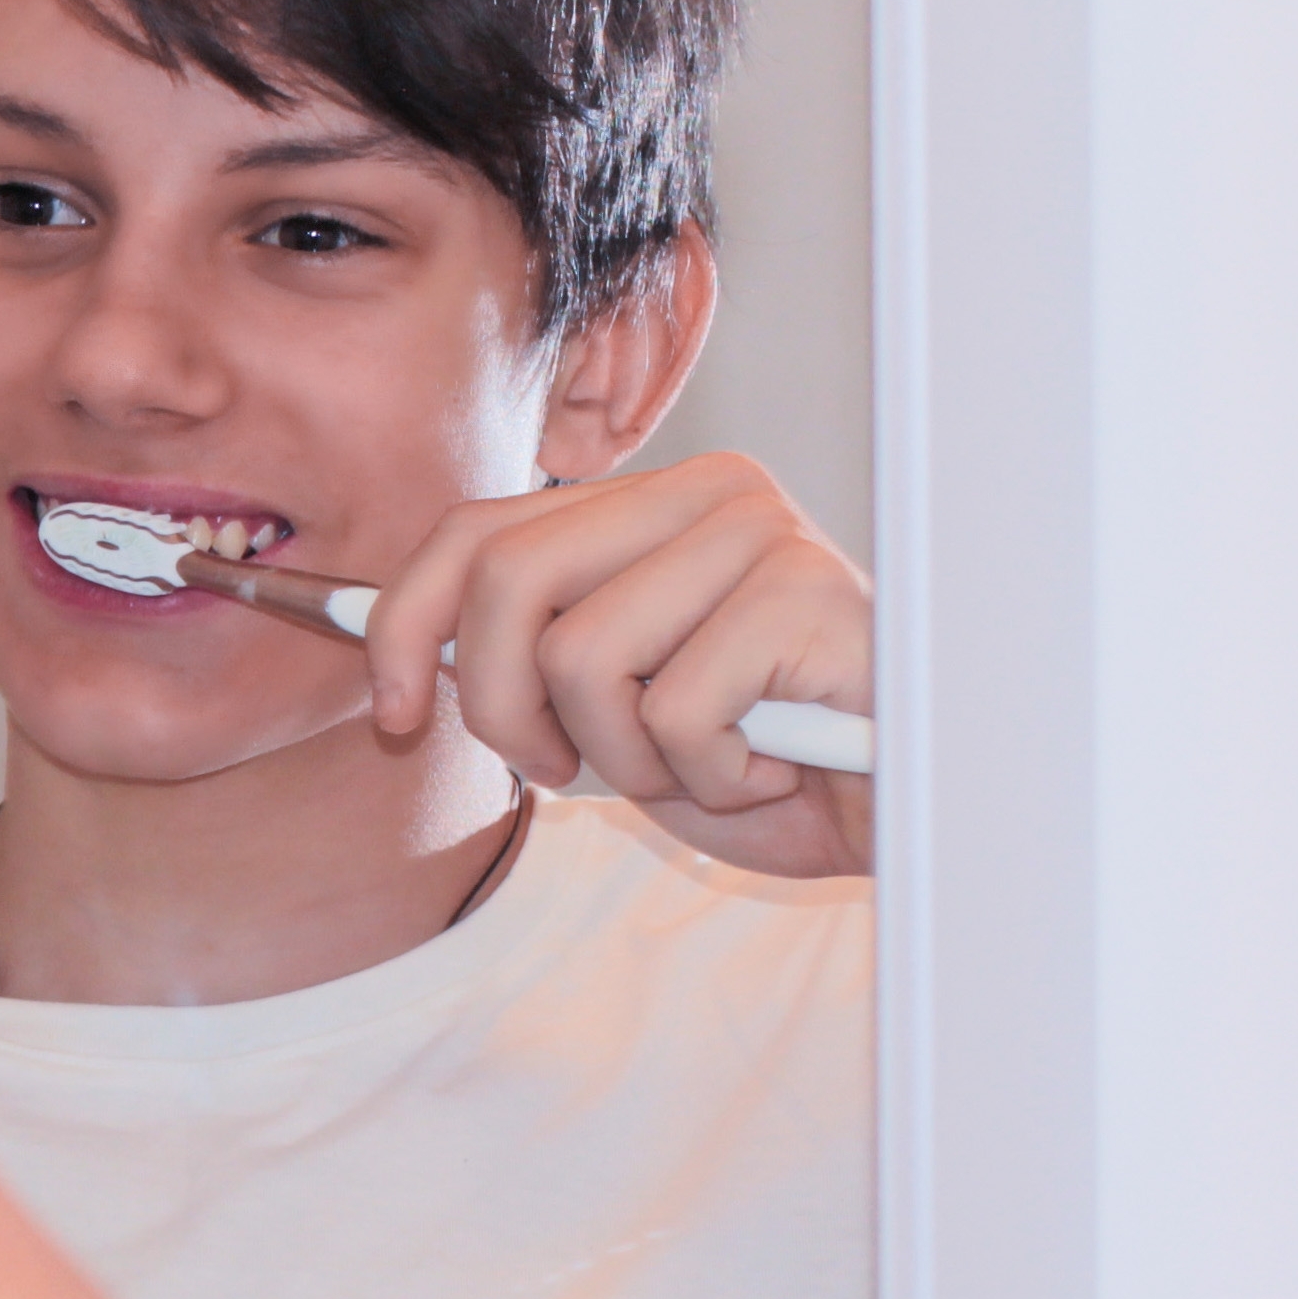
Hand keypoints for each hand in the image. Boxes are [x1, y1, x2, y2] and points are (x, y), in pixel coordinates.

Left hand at [360, 451, 873, 880]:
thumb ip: (526, 660)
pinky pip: (678, 710)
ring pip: (581, 658)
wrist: (903, 806)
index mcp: (643, 505)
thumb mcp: (614, 710)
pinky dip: (707, 774)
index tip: (394, 715)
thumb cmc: (760, 757)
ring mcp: (759, 533)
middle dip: (500, 706)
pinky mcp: (806, 593)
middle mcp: (702, 492)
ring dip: (623, 755)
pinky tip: (768, 763)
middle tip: (562, 769)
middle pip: (506, 582)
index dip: (401, 623)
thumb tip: (403, 652)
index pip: (473, 531)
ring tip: (702, 761)